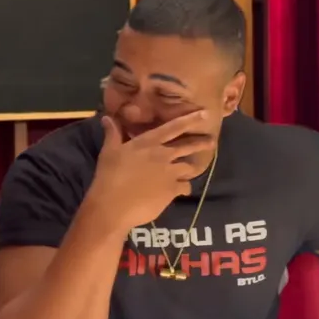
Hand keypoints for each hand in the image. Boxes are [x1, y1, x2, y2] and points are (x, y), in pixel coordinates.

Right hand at [84, 111, 216, 230]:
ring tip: (192, 169)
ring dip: (190, 168)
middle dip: (202, 142)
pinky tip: (182, 190)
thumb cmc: (109, 176)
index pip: (174, 127)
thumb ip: (112, 134)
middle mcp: (163, 155)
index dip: (191, 119)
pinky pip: (185, 187)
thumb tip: (107, 118)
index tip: (205, 113)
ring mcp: (170, 173)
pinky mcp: (173, 190)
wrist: (114, 205)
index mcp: (149, 143)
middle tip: (211, 141)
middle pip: (188, 146)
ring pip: (189, 167)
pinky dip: (184, 187)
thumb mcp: (109, 151)